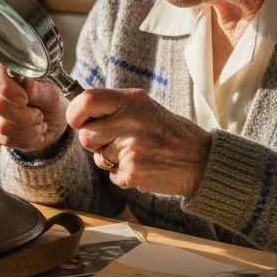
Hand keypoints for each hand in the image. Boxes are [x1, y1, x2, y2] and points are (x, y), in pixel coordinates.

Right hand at [0, 58, 68, 154]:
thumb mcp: (52, 94)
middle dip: (25, 117)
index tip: (25, 99)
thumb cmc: (50, 102)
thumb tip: (27, 85)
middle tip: (39, 116)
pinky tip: (32, 134)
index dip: (6, 87)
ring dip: (28, 131)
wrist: (50, 124)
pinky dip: (25, 141)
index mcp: (5, 70)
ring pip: (2, 127)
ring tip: (39, 125)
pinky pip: (4, 140)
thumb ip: (40, 90)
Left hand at [66, 88, 211, 197]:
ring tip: (137, 153)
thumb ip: (115, 108)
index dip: (75, 113)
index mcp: (132, 101)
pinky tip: (144, 167)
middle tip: (119, 141)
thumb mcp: (145, 108)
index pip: (86, 100)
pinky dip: (124, 175)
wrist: (201, 160)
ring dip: (112, 160)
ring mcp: (132, 148)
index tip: (79, 121)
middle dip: (96, 142)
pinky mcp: (134, 172)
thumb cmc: (171, 133)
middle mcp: (131, 122)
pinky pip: (112, 176)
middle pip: (86, 136)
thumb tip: (79, 112)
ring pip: (99, 158)